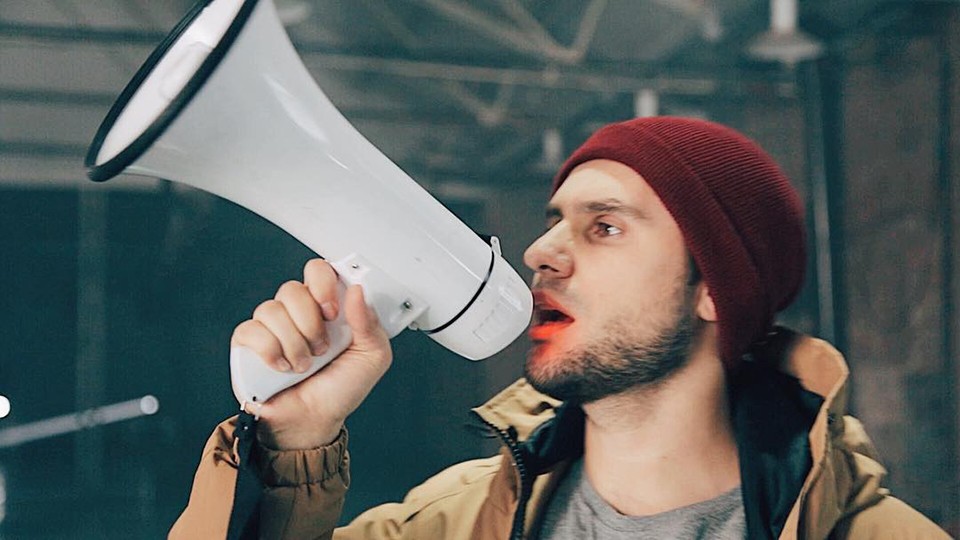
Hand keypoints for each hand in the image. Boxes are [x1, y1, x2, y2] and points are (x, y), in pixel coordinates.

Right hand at [231, 259, 391, 449]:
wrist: (314, 421)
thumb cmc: (340, 389)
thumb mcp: (372, 358)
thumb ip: (370, 323)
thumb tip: (357, 291)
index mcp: (327, 308)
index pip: (318, 271)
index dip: (323, 284)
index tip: (332, 312)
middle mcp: (298, 312)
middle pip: (292, 289)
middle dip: (310, 324)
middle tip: (321, 348)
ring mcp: (271, 326)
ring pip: (271, 310)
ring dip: (294, 344)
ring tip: (304, 365)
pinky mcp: (249, 343)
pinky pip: (251, 330)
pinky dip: (270, 351)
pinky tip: (282, 367)